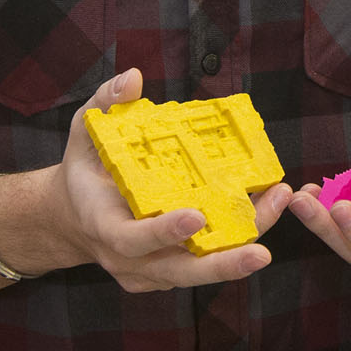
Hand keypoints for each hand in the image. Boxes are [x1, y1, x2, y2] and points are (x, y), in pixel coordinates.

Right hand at [55, 69, 292, 292]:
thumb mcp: (84, 131)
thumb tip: (133, 79)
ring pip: (200, 268)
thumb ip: (105, 104)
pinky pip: (205, 260)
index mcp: (103, 226)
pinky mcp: (167, 272)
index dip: (164, 232)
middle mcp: (128, 258)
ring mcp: (149, 271)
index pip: (132, 239)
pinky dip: (236, 239)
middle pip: (178, 272)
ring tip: (278, 206)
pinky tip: (267, 207)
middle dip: (221, 265)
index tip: (198, 215)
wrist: (73, 216)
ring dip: (241, 247)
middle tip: (260, 254)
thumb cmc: (84, 170)